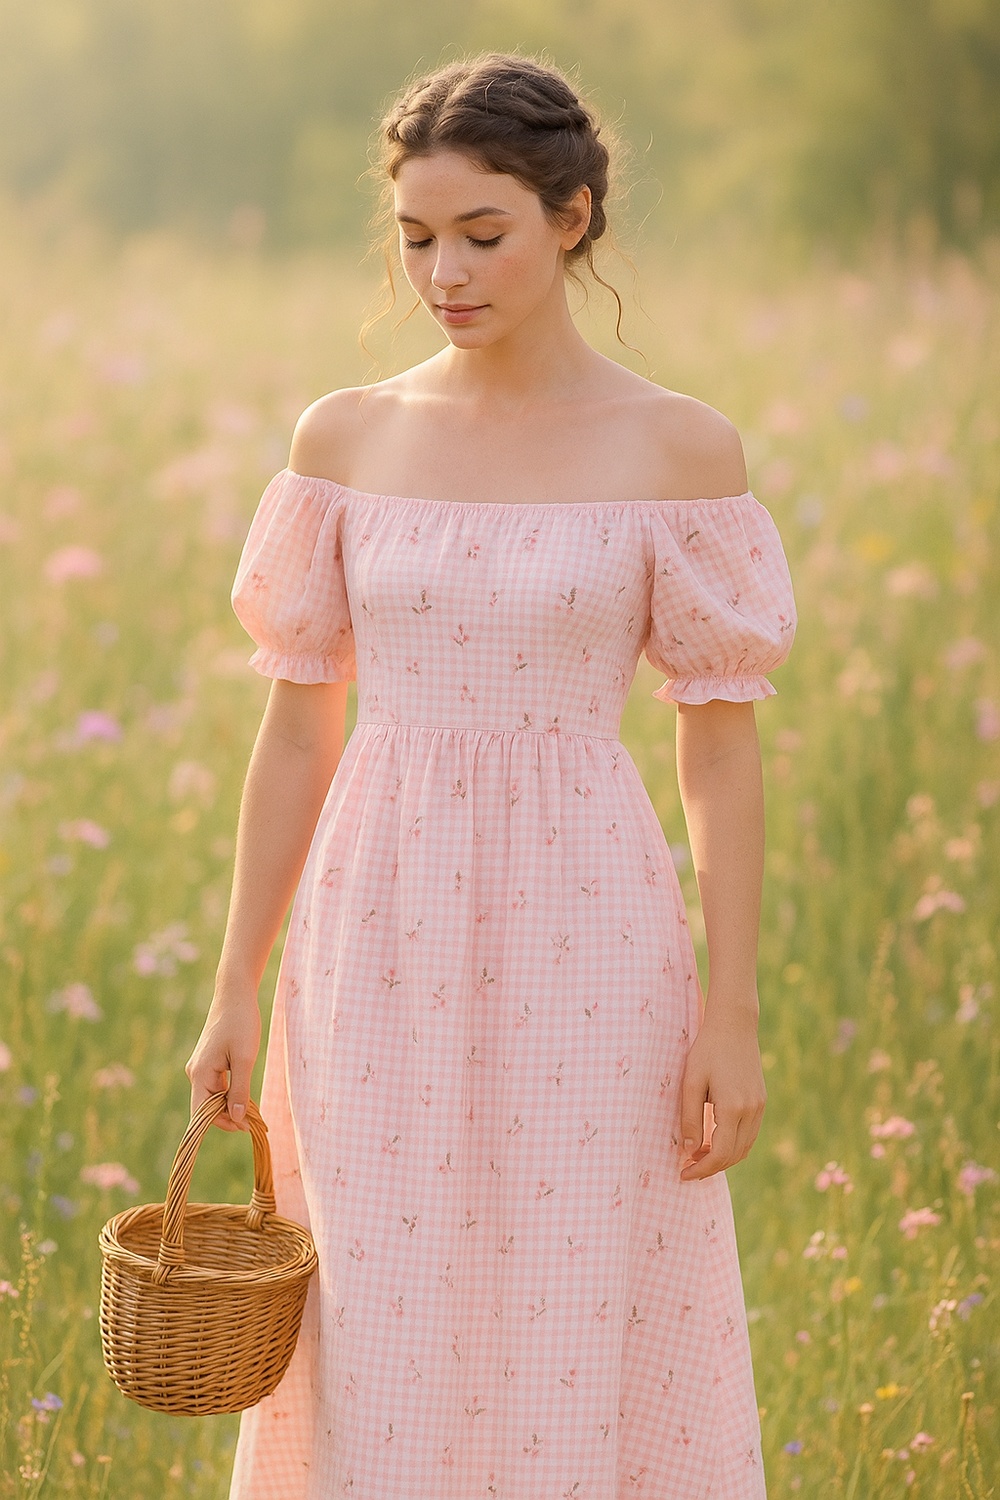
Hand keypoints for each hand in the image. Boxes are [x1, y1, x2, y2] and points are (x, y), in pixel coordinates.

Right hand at [185, 985, 260, 1131]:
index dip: (223, 1123)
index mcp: (200, 1073)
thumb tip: (236, 1118)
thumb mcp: (245, 1058)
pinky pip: (216, 1085)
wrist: (235, 994)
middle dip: (228, 1116)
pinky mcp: (209, 1061)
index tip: (246, 1126)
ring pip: (212, 1096)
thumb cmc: (241, 1023)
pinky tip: (245, 1094)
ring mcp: (201, 1066)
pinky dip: (229, 1092)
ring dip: (230, 1105)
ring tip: (253, 1109)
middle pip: (207, 1107)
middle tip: (254, 1119)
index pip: (202, 1113)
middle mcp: (195, 1072)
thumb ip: (239, 1090)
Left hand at [678, 1010, 765, 1180]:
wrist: (734, 1025)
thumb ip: (689, 1118)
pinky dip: (733, 1145)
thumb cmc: (707, 1050)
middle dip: (711, 1167)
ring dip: (723, 1158)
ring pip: (744, 1148)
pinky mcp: (761, 1101)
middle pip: (734, 1156)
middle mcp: (751, 1110)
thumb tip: (688, 1150)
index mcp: (733, 1107)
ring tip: (698, 1156)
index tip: (683, 1173)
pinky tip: (714, 1141)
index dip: (702, 1169)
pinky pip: (749, 1134)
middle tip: (687, 1168)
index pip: (721, 1154)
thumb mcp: (691, 1082)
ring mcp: (760, 1107)